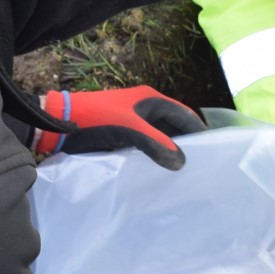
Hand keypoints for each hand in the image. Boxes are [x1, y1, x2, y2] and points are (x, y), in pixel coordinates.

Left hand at [33, 87, 204, 169]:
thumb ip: (156, 145)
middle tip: (203, 167)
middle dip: (188, 144)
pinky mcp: (123, 136)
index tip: (215, 151)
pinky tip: (161, 173)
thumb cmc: (95, 120)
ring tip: (185, 173)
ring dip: (171, 152)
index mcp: (151, 100)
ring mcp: (134, 123)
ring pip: (161, 138)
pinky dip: (156, 157)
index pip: (185, 115)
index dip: (199, 132)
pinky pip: (147, 147)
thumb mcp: (128, 130)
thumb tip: (182, 163)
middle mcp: (145, 109)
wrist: (59, 124)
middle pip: (175, 127)